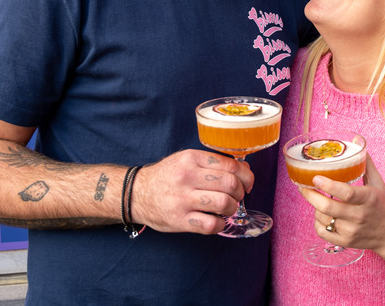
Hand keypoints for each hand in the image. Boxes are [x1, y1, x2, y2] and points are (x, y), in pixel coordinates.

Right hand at [130, 149, 252, 233]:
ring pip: (224, 203)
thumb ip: (213, 163)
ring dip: (232, 208)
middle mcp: (187, 177)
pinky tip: (217, 220)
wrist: (136, 193)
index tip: (247, 183)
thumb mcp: (186, 160)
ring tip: (227, 208)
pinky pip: (211, 224)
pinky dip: (220, 224)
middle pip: (230, 184)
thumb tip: (244, 170)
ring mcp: (183, 199)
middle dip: (241, 192)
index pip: (230, 165)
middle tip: (238, 196)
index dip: (246, 176)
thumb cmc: (167, 176)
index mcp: (191, 158)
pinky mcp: (180, 220)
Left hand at [300, 154, 384, 252]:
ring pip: (322, 218)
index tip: (315, 177)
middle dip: (310, 195)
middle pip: (328, 207)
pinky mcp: (345, 242)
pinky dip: (317, 222)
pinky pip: (322, 232)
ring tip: (317, 198)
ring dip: (315, 206)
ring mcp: (351, 231)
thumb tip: (357, 145)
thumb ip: (367, 165)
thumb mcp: (378, 183)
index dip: (328, 185)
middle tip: (303, 186)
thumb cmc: (382, 204)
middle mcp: (359, 216)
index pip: (346, 193)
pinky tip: (320, 215)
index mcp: (368, 198)